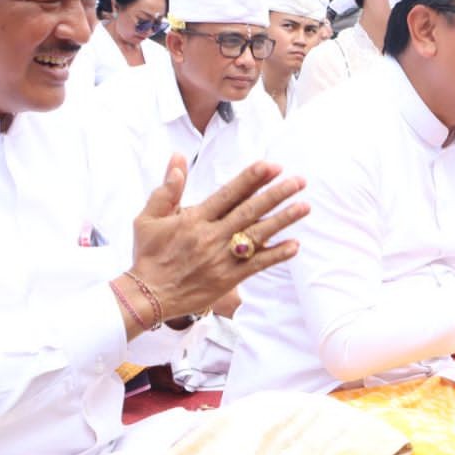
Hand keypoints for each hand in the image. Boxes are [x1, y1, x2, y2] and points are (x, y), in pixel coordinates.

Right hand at [129, 156, 308, 318]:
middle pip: (250, 211)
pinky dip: (276, 255)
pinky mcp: (229, 278)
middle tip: (299, 181)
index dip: (251, 179)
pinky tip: (295, 245)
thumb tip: (177, 159)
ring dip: (284, 220)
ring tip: (305, 206)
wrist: (148, 295)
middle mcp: (211, 236)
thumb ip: (167, 189)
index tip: (271, 166)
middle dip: (277, 194)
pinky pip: (257, 264)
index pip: (228, 193)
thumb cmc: (149, 254)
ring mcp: (221, 257)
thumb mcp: (148, 218)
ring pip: (258, 235)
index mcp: (194, 218)